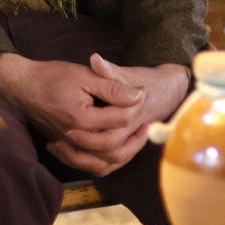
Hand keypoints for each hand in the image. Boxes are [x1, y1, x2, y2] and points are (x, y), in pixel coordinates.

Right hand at [0, 54, 147, 176]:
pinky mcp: (62, 148)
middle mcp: (73, 136)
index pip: (117, 120)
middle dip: (134, 138)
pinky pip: (86, 165)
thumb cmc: (52, 76)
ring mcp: (67, 145)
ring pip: (101, 163)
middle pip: (113, 148)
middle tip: (148, 125)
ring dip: (122, 155)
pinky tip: (113, 152)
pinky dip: (102, 163)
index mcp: (80, 118)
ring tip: (135, 141)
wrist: (21, 85)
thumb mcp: (84, 75)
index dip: (133, 108)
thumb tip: (139, 95)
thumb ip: (112, 86)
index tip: (143, 96)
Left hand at [49, 55, 189, 174]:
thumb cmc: (147, 81)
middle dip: (79, 151)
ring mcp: (129, 142)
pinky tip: (68, 150)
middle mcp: (131, 133)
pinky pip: (108, 164)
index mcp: (132, 117)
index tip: (66, 127)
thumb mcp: (128, 74)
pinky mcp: (125, 146)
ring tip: (57, 147)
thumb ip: (110, 72)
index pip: (108, 136)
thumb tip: (95, 60)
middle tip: (58, 140)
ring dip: (82, 160)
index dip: (84, 134)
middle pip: (106, 155)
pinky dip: (89, 162)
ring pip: (106, 165)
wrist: (167, 90)